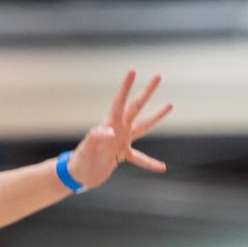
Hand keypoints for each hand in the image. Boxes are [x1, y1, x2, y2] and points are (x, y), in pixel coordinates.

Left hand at [65, 70, 172, 189]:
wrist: (78, 175)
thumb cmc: (79, 160)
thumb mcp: (86, 149)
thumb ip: (95, 137)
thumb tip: (110, 131)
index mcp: (109, 124)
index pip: (119, 102)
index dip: (126, 87)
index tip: (132, 71)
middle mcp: (118, 129)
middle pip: (136, 107)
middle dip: (147, 92)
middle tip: (158, 76)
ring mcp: (122, 141)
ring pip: (143, 126)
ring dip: (156, 116)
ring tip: (170, 105)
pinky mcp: (122, 155)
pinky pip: (141, 158)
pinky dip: (151, 163)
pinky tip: (162, 167)